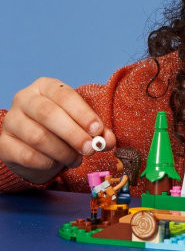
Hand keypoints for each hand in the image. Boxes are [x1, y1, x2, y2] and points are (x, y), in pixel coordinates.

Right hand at [0, 77, 115, 183]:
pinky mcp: (3, 143)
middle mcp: (25, 99)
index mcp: (46, 86)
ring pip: (38, 137)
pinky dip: (47, 162)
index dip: (83, 113)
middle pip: (49, 114)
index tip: (97, 130)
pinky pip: (27, 155)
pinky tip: (57, 163)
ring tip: (77, 159)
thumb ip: (97, 130)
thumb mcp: (80, 122)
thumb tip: (108, 140)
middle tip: (89, 149)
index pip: (65, 95)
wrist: (32, 142)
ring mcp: (11, 120)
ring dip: (63, 152)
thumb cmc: (61, 125)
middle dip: (73, 134)